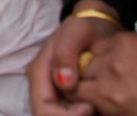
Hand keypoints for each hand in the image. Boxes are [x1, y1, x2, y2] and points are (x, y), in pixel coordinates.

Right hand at [26, 0, 120, 115]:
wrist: (98, 30)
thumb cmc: (86, 29)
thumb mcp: (77, 30)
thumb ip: (66, 52)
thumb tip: (64, 84)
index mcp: (39, 71)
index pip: (43, 107)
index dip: (65, 115)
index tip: (89, 106)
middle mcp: (42, 86)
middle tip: (94, 108)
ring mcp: (53, 94)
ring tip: (96, 105)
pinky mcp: (65, 99)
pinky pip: (70, 113)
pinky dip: (83, 114)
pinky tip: (96, 106)